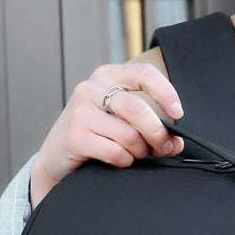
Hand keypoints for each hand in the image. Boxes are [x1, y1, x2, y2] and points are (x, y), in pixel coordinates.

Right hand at [30, 62, 185, 207]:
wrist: (56, 158)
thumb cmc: (94, 137)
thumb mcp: (120, 123)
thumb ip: (149, 127)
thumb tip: (177, 142)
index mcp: (107, 77)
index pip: (144, 73)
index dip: (166, 92)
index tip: (178, 113)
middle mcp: (91, 89)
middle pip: (138, 109)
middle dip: (157, 133)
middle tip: (163, 147)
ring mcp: (80, 111)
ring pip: (129, 134)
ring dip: (140, 151)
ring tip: (135, 155)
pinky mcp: (75, 136)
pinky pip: (115, 151)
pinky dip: (125, 161)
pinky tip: (120, 161)